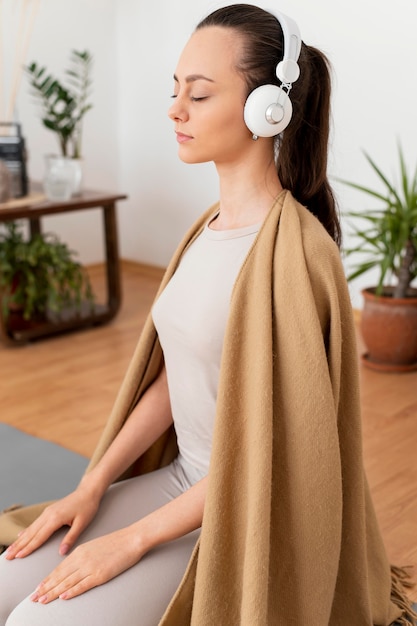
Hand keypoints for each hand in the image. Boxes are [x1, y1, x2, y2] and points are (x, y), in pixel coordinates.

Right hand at [5, 485, 100, 559]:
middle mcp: (48, 514)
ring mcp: (47, 512)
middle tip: (8, 556)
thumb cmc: (87, 506)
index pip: (39, 537)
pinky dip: (26, 531)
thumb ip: (71, 538)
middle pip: (31, 533)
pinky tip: (21, 535)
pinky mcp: (49, 511)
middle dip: (19, 546)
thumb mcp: (82, 523)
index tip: (19, 557)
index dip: (28, 548)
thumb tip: (62, 552)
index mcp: (55, 518)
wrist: (88, 491)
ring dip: (20, 539)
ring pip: (31, 528)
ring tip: (11, 549)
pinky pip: (35, 523)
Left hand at [30, 526, 144, 602]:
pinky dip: (72, 592)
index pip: (59, 568)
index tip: (37, 588)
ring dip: (54, 592)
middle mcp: (82, 559)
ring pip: (68, 582)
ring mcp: (91, 567)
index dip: (47, 580)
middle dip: (45, 588)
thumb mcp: (93, 547)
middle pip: (60, 576)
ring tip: (43, 600)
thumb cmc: (115, 543)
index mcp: (80, 551)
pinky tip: (64, 597)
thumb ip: (81, 557)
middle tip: (34, 598)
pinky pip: (83, 585)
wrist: (131, 539)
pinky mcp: (100, 574)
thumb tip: (70, 569)